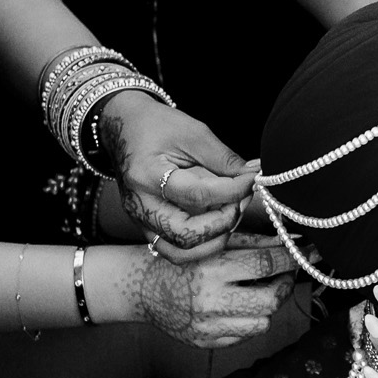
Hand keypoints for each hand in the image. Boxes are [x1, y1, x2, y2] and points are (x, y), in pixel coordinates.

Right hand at [95, 91, 254, 261]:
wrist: (124, 128)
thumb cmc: (157, 126)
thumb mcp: (194, 134)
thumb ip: (224, 160)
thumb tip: (253, 176)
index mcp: (147, 175)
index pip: (197, 194)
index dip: (233, 190)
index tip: (252, 179)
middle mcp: (140, 204)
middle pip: (186, 234)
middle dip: (224, 221)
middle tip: (241, 200)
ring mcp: (140, 220)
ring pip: (180, 251)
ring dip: (214, 239)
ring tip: (230, 213)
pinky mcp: (146, 228)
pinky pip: (174, 251)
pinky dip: (200, 245)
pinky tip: (216, 225)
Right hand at [126, 231, 297, 347]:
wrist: (144, 289)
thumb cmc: (183, 261)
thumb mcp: (215, 243)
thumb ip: (254, 244)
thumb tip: (294, 244)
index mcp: (212, 268)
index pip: (266, 264)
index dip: (292, 259)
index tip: (308, 253)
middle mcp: (210, 300)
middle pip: (271, 300)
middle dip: (285, 285)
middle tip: (284, 275)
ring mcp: (207, 326)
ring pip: (262, 323)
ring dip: (268, 306)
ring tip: (261, 291)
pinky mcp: (205, 343)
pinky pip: (244, 336)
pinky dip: (249, 321)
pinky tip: (241, 306)